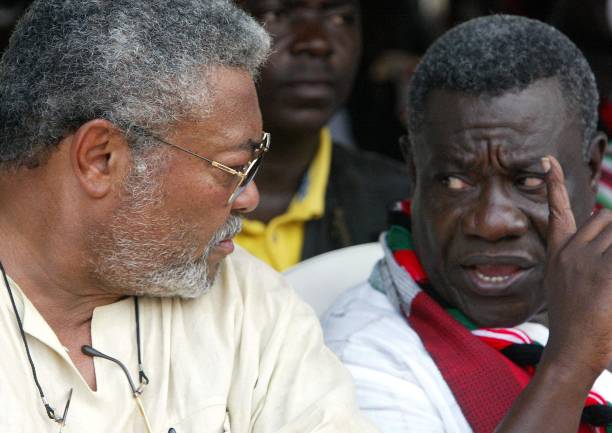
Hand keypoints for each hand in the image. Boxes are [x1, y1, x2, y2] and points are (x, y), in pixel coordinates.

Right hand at [541, 156, 611, 376]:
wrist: (572, 352)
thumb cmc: (577, 325)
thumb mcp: (567, 287)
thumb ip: (578, 259)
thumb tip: (599, 224)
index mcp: (560, 254)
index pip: (557, 211)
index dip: (552, 184)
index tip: (547, 160)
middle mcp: (571, 252)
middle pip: (606, 217)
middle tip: (607, 263)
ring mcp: (587, 261)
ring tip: (603, 279)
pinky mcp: (606, 274)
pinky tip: (609, 285)